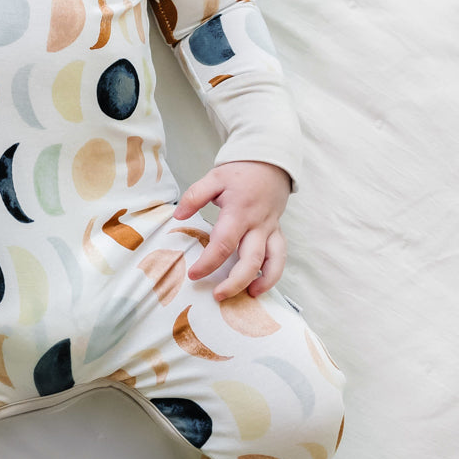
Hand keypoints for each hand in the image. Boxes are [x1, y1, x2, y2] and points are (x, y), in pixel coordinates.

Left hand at [173, 160, 290, 298]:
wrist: (270, 162)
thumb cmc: (240, 173)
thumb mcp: (214, 178)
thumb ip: (195, 196)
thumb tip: (178, 216)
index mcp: (239, 212)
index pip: (223, 244)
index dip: (208, 262)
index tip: (193, 274)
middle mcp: (257, 224)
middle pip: (250, 260)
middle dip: (235, 282)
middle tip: (217, 295)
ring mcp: (270, 229)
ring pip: (271, 261)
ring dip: (261, 281)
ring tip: (248, 296)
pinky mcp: (278, 232)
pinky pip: (280, 256)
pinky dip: (274, 273)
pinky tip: (261, 285)